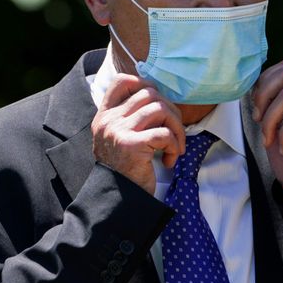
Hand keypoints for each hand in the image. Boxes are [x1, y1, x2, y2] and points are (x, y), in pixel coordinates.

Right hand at [91, 73, 185, 194]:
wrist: (118, 200)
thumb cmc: (126, 170)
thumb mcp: (120, 139)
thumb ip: (130, 118)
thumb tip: (161, 99)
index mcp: (105, 116)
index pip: (121, 81)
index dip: (144, 83)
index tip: (157, 102)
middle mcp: (109, 120)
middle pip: (149, 93)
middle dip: (171, 111)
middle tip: (175, 133)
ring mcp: (118, 131)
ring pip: (160, 109)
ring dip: (177, 128)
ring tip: (175, 147)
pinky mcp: (132, 145)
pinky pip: (164, 133)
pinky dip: (174, 145)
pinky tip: (169, 160)